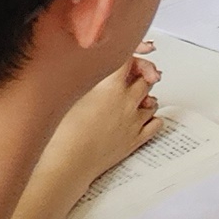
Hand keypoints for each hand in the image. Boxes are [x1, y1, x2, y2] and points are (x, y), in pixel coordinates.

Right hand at [42, 52, 162, 195]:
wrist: (65, 163)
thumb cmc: (62, 133)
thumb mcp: (70, 94)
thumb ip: (87, 78)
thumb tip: (92, 66)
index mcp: (111, 88)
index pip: (128, 59)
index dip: (125, 54)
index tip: (120, 56)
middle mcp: (127, 103)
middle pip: (145, 78)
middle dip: (138, 74)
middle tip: (125, 77)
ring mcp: (134, 122)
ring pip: (152, 101)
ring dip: (144, 96)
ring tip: (129, 98)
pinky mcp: (135, 141)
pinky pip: (156, 123)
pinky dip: (151, 117)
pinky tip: (140, 116)